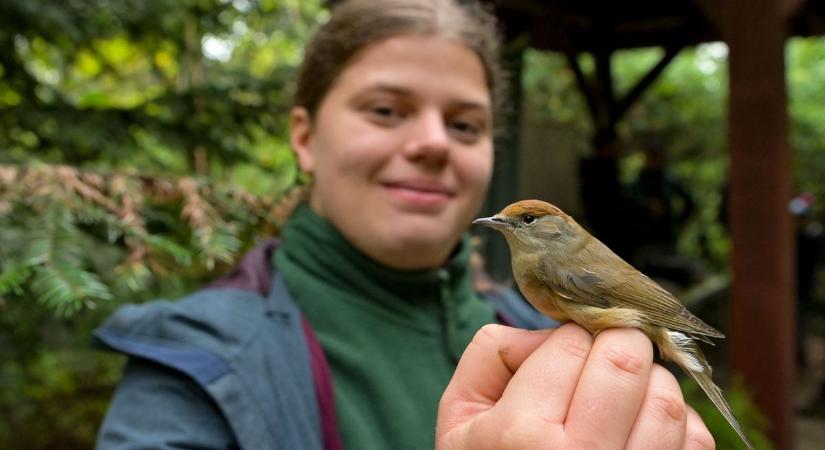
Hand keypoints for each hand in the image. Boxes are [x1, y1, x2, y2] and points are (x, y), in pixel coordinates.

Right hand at [436, 323, 714, 449]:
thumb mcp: (461, 415)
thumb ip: (493, 354)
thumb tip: (551, 329)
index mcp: (521, 433)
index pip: (570, 342)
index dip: (568, 340)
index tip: (563, 358)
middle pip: (624, 360)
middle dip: (616, 344)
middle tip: (604, 355)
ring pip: (666, 397)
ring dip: (649, 382)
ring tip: (623, 395)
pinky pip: (694, 439)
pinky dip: (675, 422)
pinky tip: (643, 426)